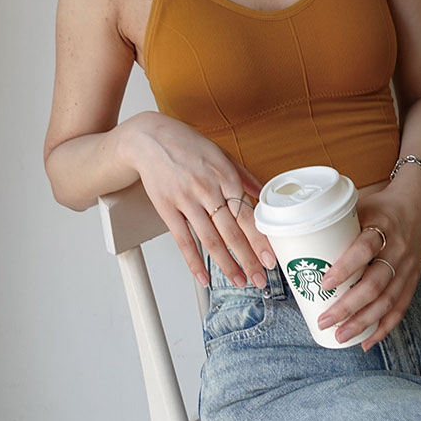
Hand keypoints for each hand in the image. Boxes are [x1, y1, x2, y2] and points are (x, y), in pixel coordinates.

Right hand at [126, 112, 276, 288]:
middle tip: (260, 279)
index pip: (247, 214)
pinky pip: (183, 240)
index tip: (270, 257)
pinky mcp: (167, 208)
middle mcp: (207, 189)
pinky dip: (194, 261)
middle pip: (232, 232)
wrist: (150, 138)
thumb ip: (243, 175)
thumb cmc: (187, 145)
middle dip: (248, 260)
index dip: (260, 239)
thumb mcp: (221, 154)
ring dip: (226, 265)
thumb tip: (262, 192)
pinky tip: (204, 277)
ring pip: (210, 240)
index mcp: (224, 175)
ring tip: (239, 281)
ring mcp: (186, 200)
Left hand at [315, 187, 420, 350]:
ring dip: (363, 322)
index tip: (324, 284)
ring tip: (341, 336)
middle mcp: (397, 249)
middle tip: (325, 320)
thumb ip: (334, 223)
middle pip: (375, 284)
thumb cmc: (379, 206)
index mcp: (382, 227)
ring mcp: (407, 267)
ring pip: (387, 301)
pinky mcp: (412, 280)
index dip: (345, 268)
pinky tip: (367, 341)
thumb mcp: (359, 206)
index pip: (365, 249)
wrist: (416, 204)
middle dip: (348, 307)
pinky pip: (399, 308)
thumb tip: (296, 239)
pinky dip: (384, 327)